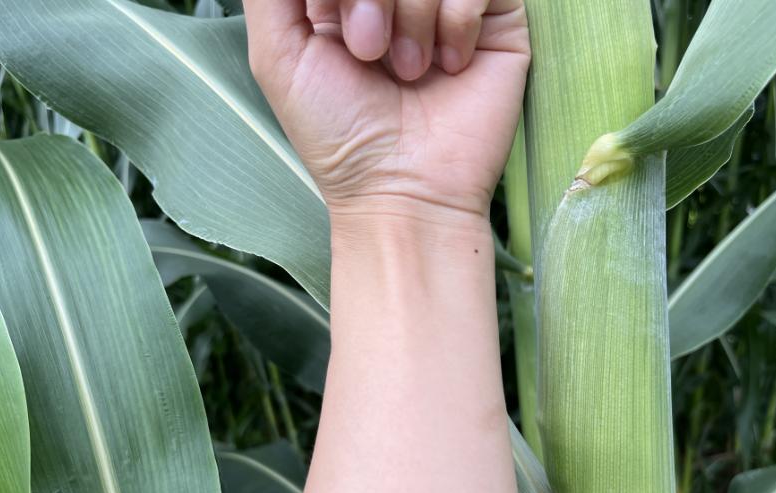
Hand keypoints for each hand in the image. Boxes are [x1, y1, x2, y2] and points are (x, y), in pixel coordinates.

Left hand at [243, 1, 529, 223]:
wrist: (405, 192)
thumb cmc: (340, 136)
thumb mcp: (279, 54)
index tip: (330, 25)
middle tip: (369, 52)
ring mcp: (448, 4)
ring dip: (414, 13)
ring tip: (410, 72)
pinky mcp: (496, 20)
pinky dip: (457, 20)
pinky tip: (450, 67)